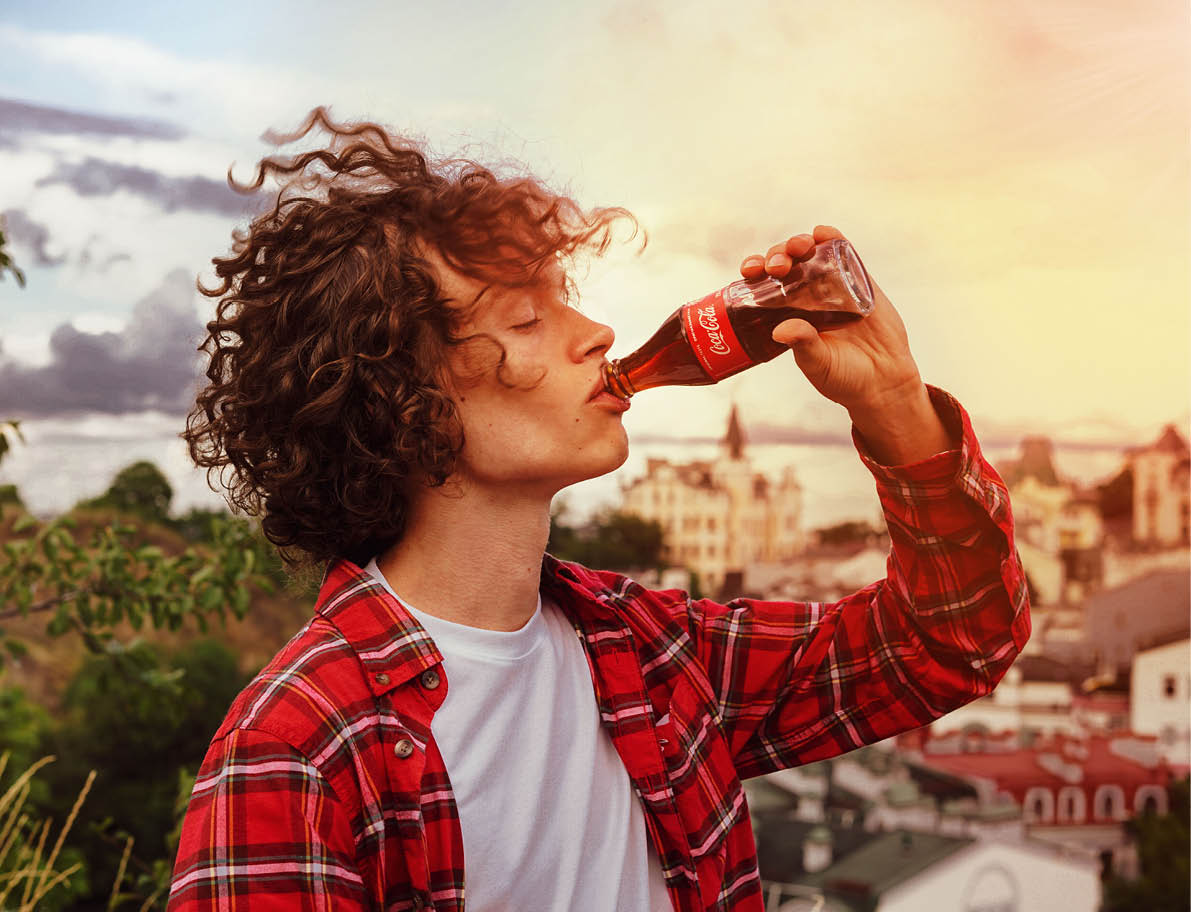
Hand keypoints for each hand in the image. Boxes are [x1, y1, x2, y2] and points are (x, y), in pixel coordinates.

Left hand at [740, 226, 953, 463]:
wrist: (884, 381)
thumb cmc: (844, 378)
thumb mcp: (818, 364)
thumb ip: (802, 345)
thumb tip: (780, 329)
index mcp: (787, 314)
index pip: (763, 285)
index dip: (754, 272)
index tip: (749, 272)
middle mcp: (806, 296)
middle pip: (784, 264)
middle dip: (776, 256)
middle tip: (778, 267)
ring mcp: (832, 286)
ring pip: (809, 254)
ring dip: (798, 244)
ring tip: (798, 248)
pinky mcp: (858, 280)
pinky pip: (843, 253)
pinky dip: (831, 239)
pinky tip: (822, 233)